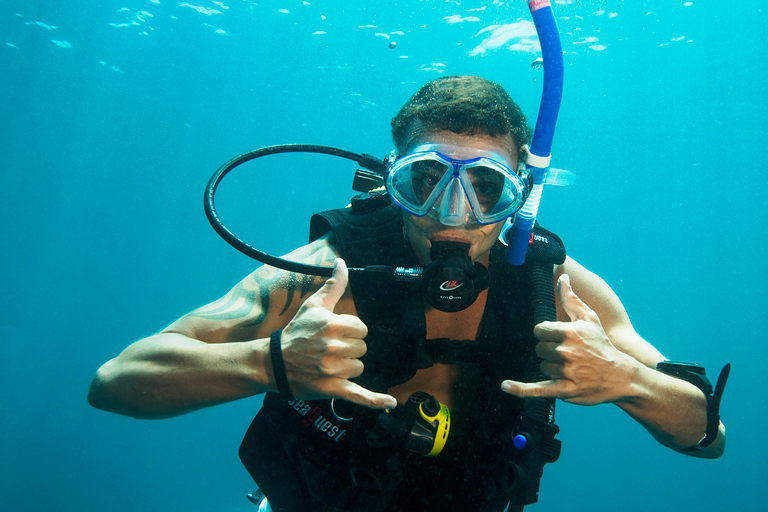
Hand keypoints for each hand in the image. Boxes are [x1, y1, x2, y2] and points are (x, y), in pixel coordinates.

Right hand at [278, 258, 396, 409]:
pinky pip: (359, 395)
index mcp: (332, 325)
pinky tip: (391, 404)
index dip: (350, 331)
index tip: (334, 334)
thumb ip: (333, 285)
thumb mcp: (313, 305)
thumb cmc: (296, 332)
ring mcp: (333, 369)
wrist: (274, 362)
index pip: (361, 328)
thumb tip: (341, 263)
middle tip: (328, 350)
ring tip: (328, 364)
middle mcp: (334, 346)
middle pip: (362, 348)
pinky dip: (375, 400)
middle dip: (349, 348)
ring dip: (349, 366)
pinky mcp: (333, 388)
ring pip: (360, 367)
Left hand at [501, 274, 635, 404]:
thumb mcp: (589, 318)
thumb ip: (571, 298)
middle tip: (568, 355)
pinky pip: (536, 388)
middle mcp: (566, 352)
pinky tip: (506, 386)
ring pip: (542, 366)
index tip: (557, 338)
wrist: (620, 376)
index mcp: (569, 332)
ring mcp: (565, 372)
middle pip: (539, 349)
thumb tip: (563, 276)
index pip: (539, 330)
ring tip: (571, 368)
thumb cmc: (601, 344)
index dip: (546, 334)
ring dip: (552, 367)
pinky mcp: (564, 390)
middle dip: (549, 351)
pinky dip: (520, 389)